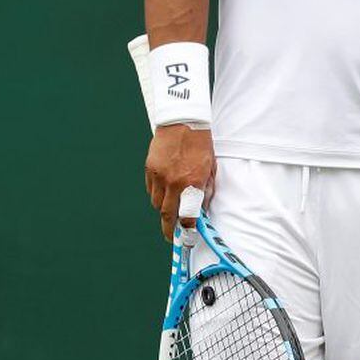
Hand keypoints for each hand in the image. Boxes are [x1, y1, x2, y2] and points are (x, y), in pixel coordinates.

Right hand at [145, 125, 215, 240]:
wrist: (182, 122)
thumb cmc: (200, 144)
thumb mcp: (210, 168)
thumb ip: (206, 189)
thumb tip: (202, 208)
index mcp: (192, 183)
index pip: (187, 215)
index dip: (187, 228)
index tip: (188, 235)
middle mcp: (173, 182)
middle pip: (166, 215)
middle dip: (169, 229)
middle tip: (171, 236)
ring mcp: (159, 176)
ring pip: (156, 203)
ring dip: (163, 209)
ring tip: (170, 208)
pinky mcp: (149, 169)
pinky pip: (150, 190)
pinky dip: (156, 194)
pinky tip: (164, 191)